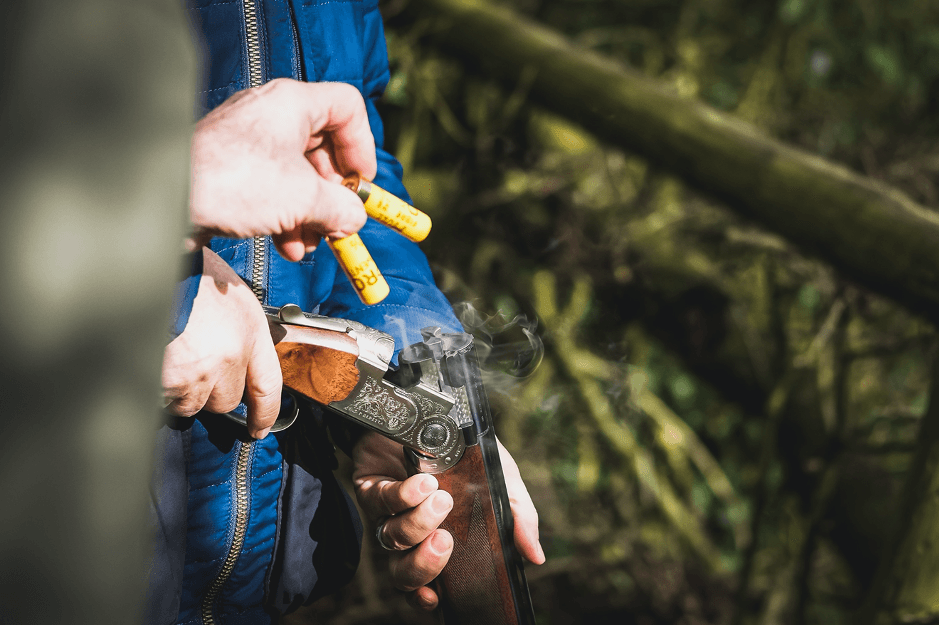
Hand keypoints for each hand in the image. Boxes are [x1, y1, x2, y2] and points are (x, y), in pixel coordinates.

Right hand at [162, 248, 280, 437]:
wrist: (155, 267)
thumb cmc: (191, 275)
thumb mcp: (232, 296)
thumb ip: (241, 332)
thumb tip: (240, 358)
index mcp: (250, 332)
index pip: (267, 386)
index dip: (265, 412)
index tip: (260, 427)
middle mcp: (231, 356)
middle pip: (225, 401)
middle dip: (210, 391)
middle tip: (193, 363)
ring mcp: (200, 371)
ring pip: (191, 403)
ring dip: (181, 389)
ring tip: (173, 354)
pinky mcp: (169, 380)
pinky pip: (164, 398)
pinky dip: (158, 386)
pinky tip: (156, 358)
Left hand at [189, 78, 377, 261]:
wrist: (168, 200)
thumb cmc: (234, 182)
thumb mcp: (305, 199)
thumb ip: (341, 208)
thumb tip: (354, 218)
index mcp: (292, 103)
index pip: (347, 107)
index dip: (363, 147)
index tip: (363, 184)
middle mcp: (271, 115)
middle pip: (323, 149)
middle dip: (334, 193)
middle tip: (340, 221)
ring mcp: (248, 143)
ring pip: (298, 175)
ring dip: (311, 214)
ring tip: (311, 243)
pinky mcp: (231, 170)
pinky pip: (273, 190)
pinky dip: (286, 218)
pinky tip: (287, 246)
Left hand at [352, 432, 544, 610]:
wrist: (438, 406)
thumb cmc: (468, 450)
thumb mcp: (501, 480)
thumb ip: (518, 517)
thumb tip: (535, 556)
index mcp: (438, 539)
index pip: (424, 584)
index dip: (424, 597)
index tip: (436, 597)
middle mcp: (409, 533)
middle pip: (402, 572)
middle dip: (424, 564)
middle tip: (445, 541)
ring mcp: (387, 511)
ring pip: (390, 539)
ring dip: (417, 524)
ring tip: (440, 500)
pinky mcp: (370, 485)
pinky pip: (380, 501)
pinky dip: (403, 495)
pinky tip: (423, 483)